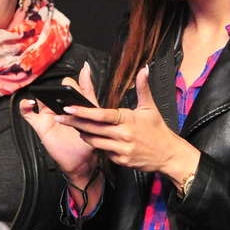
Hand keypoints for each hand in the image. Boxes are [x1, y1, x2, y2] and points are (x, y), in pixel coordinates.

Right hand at [19, 63, 100, 183]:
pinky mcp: (40, 125)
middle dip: (56, 90)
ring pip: (39, 98)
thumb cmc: (90, 137)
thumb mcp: (93, 111)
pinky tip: (29, 103)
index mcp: (72, 101)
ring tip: (46, 96)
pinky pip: (27, 113)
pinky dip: (25, 106)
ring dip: (41, 95)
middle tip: (63, 96)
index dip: (70, 84)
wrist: (83, 160)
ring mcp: (48, 114)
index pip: (68, 85)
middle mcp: (59, 106)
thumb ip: (88, 90)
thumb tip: (86, 67)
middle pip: (53, 90)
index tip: (72, 87)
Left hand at [58, 66, 199, 186]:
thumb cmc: (158, 130)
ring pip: (94, 142)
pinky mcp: (120, 161)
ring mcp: (121, 150)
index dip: (83, 111)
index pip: (101, 115)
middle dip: (74, 122)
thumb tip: (144, 69)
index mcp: (127, 119)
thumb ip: (143, 87)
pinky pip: (103, 152)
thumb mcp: (150, 107)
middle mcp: (123, 135)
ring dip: (83, 134)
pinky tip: (91, 138)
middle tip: (59, 116)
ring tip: (73, 125)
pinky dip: (97, 145)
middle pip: (92, 129)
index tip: (69, 107)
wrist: (169, 155)